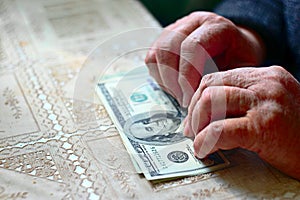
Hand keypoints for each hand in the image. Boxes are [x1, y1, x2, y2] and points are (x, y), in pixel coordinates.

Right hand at [145, 11, 264, 106]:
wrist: (233, 49)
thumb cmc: (237, 61)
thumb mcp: (239, 72)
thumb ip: (221, 84)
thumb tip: (202, 104)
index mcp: (215, 27)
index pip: (191, 47)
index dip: (187, 76)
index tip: (191, 99)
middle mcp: (192, 23)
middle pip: (168, 48)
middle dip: (173, 81)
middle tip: (184, 100)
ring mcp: (175, 30)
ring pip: (157, 54)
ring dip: (165, 80)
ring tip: (180, 95)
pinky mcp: (163, 40)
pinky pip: (151, 59)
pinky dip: (160, 77)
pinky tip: (174, 86)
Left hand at [184, 66, 299, 179]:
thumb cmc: (296, 133)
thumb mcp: (271, 105)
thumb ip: (244, 100)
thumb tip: (206, 110)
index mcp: (266, 76)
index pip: (217, 78)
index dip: (198, 98)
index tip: (194, 116)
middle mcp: (266, 83)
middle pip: (209, 86)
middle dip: (193, 110)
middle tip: (191, 129)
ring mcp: (266, 102)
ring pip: (210, 101)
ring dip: (197, 124)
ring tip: (198, 140)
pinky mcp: (264, 126)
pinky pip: (220, 130)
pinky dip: (205, 141)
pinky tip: (204, 150)